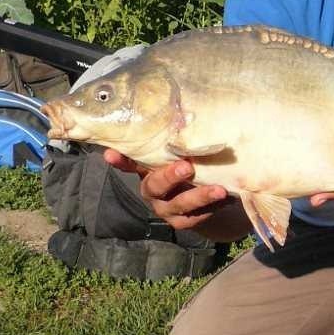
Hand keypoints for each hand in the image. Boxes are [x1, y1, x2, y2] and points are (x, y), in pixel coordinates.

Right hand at [103, 149, 229, 231]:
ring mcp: (166, 208)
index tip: (110, 153)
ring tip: (218, 189)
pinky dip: (209, 208)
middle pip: (154, 185)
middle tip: (187, 166)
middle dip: (170, 176)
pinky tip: (223, 198)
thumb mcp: (183, 154)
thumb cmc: (191, 166)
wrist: (206, 201)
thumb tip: (189, 113)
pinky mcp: (182, 221)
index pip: (130, 164)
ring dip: (199, 196)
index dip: (120, 160)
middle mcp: (152, 190)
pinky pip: (193, 217)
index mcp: (148, 170)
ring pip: (178, 204)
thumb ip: (181, 141)